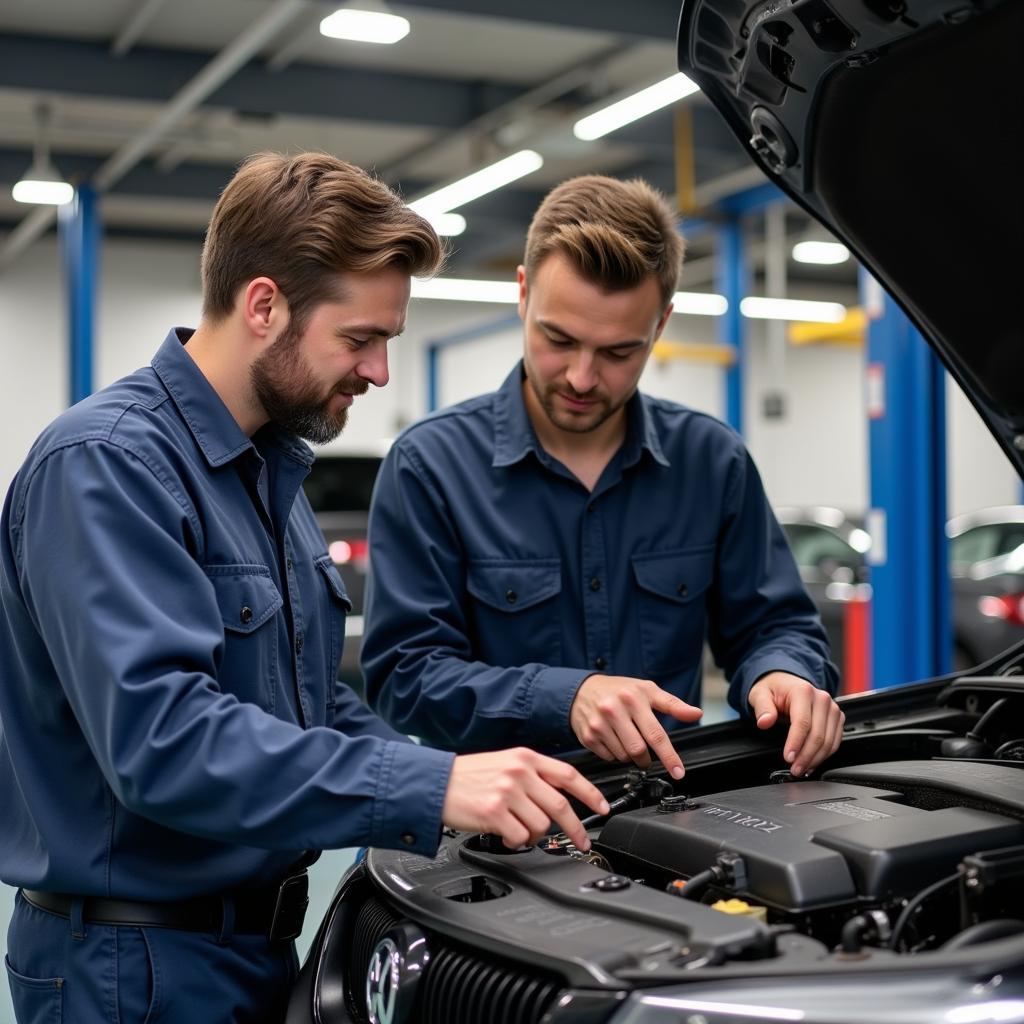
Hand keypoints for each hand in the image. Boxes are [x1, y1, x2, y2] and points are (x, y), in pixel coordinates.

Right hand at [442, 748, 609, 850]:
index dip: (590, 793)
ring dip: (533, 835)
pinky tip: (505, 833)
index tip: (603, 807)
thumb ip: (533, 775)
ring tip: (518, 829)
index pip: (568, 775)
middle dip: (576, 829)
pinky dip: (516, 841)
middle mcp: (519, 772)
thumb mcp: (505, 763)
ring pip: (541, 826)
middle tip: (582, 841)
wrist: (436, 783)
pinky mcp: (494, 812)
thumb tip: (560, 796)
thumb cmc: (470, 776)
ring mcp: (507, 792)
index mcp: (525, 758)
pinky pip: (520, 837)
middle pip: (560, 806)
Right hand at [569, 674, 702, 777]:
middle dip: (646, 758)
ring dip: (630, 756)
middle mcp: (614, 710)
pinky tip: (612, 740)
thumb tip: (696, 713)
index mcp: (633, 698)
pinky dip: (615, 755)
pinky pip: (609, 758)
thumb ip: (673, 704)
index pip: (656, 734)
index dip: (669, 756)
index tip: (678, 772)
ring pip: (624, 757)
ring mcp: (599, 724)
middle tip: (646, 754)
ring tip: (626, 739)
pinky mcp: (588, 736)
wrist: (582, 690)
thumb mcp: (647, 690)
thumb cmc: (619, 690)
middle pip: (639, 750)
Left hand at [748, 671, 844, 776]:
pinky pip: (835, 741)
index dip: (796, 743)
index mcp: (803, 691)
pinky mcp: (836, 717)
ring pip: (829, 741)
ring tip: (802, 769)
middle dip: (806, 756)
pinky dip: (824, 755)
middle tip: (794, 769)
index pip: (803, 722)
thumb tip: (764, 721)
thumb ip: (762, 707)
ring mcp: (832, 708)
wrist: (786, 682)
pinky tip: (812, 762)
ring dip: (816, 759)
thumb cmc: (773, 688)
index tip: (788, 758)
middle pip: (818, 735)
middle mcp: (822, 699)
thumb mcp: (759, 693)